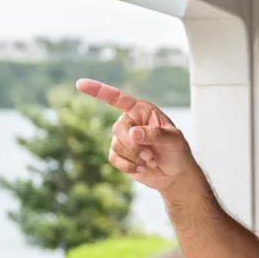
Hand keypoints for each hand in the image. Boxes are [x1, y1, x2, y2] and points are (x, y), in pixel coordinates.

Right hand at [76, 79, 198, 195]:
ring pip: (116, 146)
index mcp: (142, 110)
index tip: (80, 84)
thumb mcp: (174, 140)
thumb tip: (133, 133)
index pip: (118, 98)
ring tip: (151, 160)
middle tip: (150, 155)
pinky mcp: (119, 155)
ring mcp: (123, 139)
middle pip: (118, 129)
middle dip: (134, 145)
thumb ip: (155, 134)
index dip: (99, 91)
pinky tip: (142, 167)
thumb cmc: (178, 151)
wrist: (175, 174)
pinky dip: (129, 166)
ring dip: (135, 157)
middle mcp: (130, 122)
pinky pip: (114, 158)